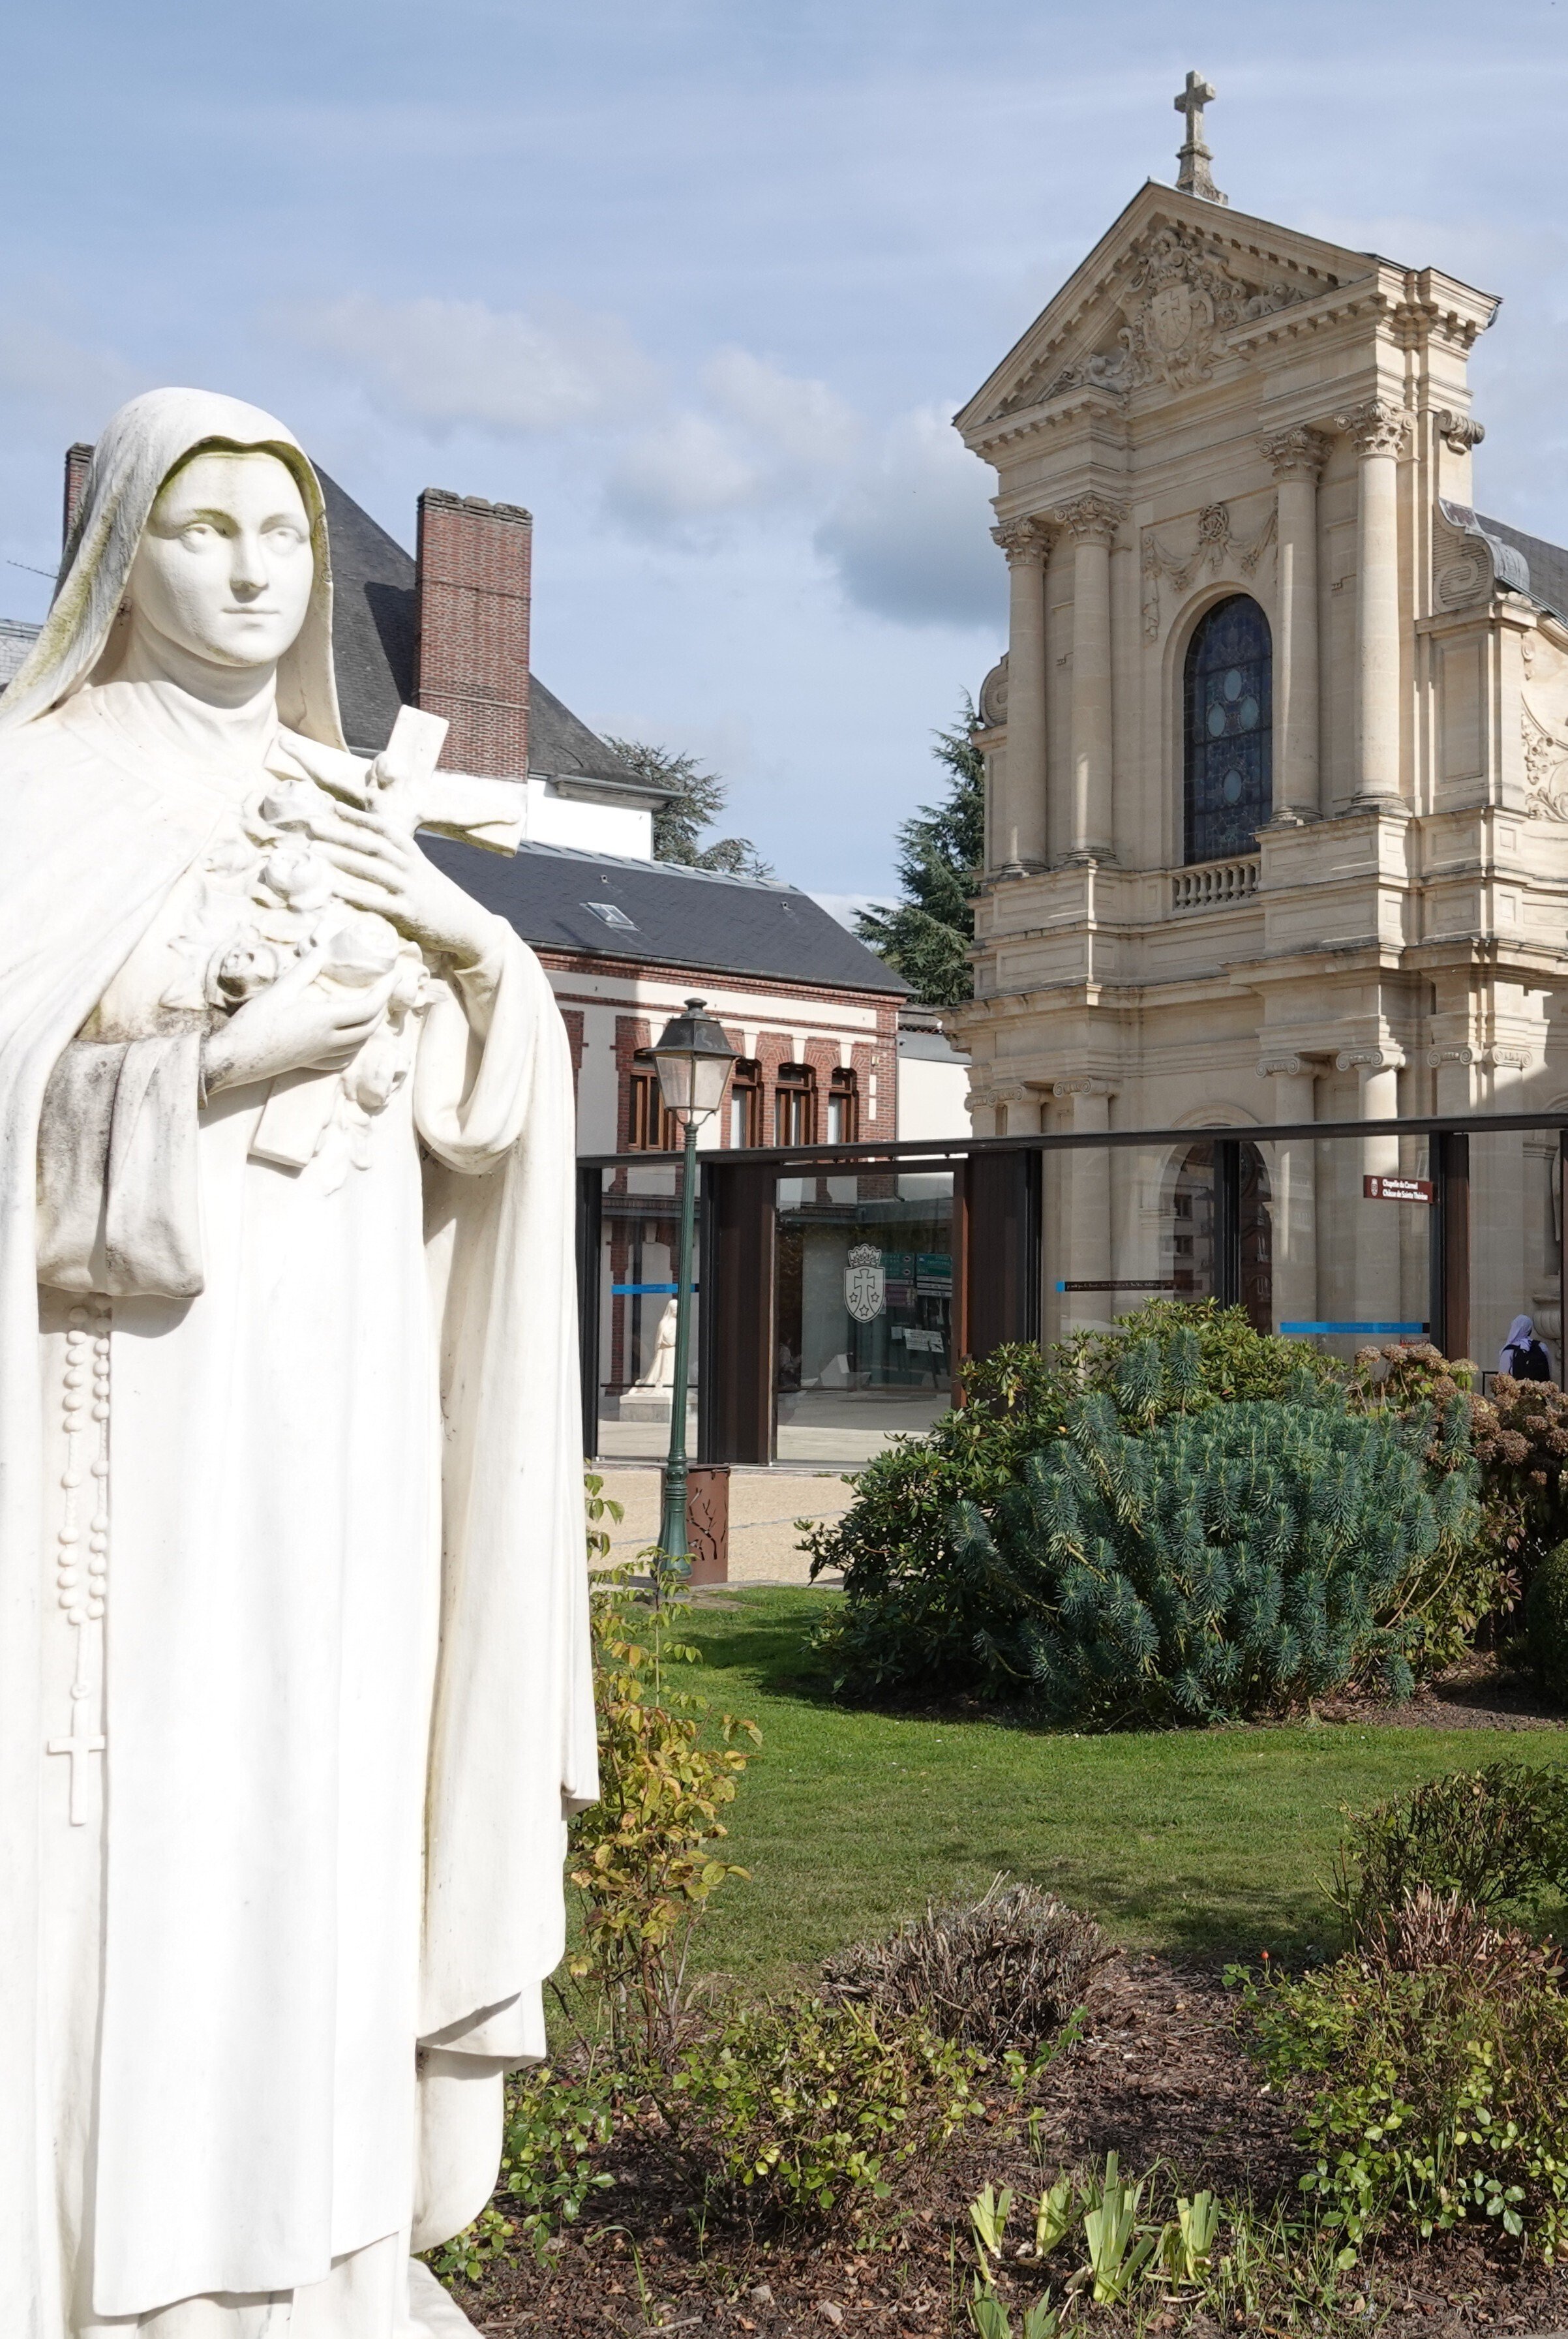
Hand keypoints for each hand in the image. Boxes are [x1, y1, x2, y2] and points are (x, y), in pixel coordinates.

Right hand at [202, 947, 397, 1094]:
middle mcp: (328, 1041)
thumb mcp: (279, 991)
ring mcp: (320, 1055)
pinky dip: (354, 1047)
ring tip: (369, 1009)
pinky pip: (344, 1059)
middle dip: (381, 1008)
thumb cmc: (254, 1023)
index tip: (393, 976)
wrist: (234, 1059)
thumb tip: (323, 950)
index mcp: (323, 1020)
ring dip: (370, 1027)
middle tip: (383, 990)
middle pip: (369, 1027)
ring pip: (359, 1044)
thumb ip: (305, 970)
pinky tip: (349, 1039)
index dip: (385, 991)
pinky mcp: (310, 1064)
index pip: (368, 1007)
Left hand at [302, 803, 498, 964]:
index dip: (360, 817)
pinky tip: (334, 889)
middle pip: (374, 845)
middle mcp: (412, 868)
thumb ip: (398, 865)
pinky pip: (379, 902)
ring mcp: (411, 890)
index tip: (335, 807)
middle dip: (342, 833)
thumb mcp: (421, 875)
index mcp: (415, 856)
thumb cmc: (438, 901)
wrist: (469, 925)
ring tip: (316, 851)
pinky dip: (355, 894)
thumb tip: (369, 857)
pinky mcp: (409, 913)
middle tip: (313, 826)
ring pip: (374, 868)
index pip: (386, 829)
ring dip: (343, 858)